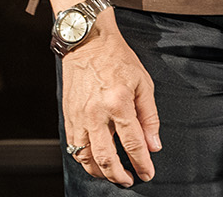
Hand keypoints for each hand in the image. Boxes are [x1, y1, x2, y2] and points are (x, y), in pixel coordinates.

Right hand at [62, 19, 161, 186]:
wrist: (88, 43)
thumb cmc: (117, 59)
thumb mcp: (143, 83)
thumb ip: (149, 116)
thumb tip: (153, 144)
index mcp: (118, 102)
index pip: (132, 143)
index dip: (141, 163)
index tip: (147, 173)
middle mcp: (96, 113)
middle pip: (106, 157)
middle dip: (119, 175)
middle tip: (129, 180)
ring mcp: (79, 117)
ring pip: (86, 157)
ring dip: (100, 172)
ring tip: (113, 176)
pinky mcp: (68, 117)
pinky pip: (74, 147)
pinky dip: (84, 160)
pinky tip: (95, 163)